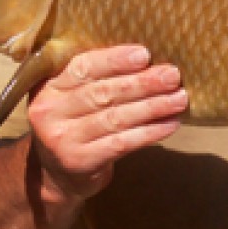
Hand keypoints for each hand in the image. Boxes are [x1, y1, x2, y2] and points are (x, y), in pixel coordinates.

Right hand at [26, 45, 186, 202]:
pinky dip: (149, 132)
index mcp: (48, 86)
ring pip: (115, 118)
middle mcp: (49, 112)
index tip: (145, 54)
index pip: (83, 68)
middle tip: (172, 76)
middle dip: (142, 83)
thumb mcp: (72, 98)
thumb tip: (148, 60)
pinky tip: (170, 124)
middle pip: (103, 93)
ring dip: (152, 107)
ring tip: (179, 98)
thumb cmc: (75, 124)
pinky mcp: (79, 161)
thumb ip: (96, 78)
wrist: (56, 174)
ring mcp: (63, 139)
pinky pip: (121, 143)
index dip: (114, 60)